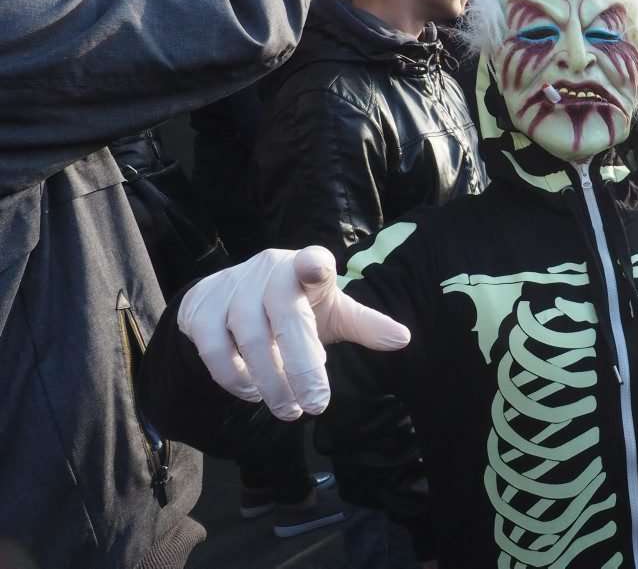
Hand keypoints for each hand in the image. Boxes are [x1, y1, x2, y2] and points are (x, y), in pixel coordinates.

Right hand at [178, 246, 410, 419]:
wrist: (234, 295)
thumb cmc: (296, 304)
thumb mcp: (333, 311)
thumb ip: (364, 324)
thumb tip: (404, 339)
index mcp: (307, 266)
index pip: (311, 261)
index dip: (312, 265)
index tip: (315, 268)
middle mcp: (269, 270)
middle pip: (285, 318)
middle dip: (302, 367)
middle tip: (317, 406)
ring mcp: (232, 287)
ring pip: (249, 337)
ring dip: (271, 380)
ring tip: (289, 409)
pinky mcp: (201, 308)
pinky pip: (214, 348)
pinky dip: (235, 377)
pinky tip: (253, 393)